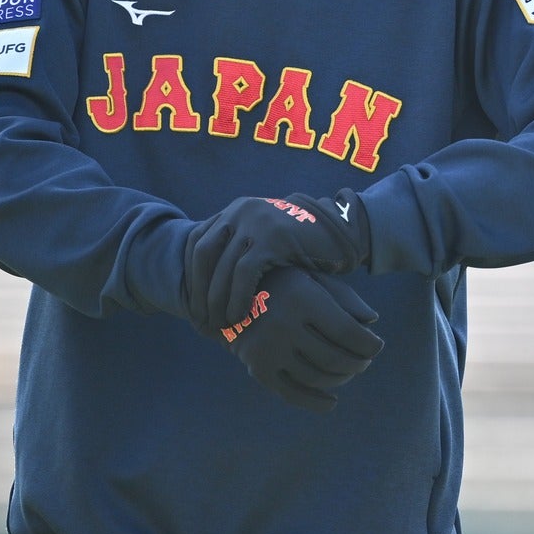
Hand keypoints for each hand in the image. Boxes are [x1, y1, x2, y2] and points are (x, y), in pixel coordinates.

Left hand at [186, 191, 371, 327]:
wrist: (342, 233)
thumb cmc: (304, 244)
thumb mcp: (266, 239)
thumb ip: (241, 248)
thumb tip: (208, 281)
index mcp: (236, 209)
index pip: (197, 241)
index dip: (191, 274)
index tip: (193, 302)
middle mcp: (242, 210)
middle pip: (203, 253)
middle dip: (198, 289)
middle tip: (200, 318)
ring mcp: (257, 222)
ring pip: (221, 265)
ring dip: (216, 299)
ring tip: (219, 323)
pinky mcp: (273, 237)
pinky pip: (244, 273)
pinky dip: (237, 297)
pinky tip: (238, 316)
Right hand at [206, 267, 381, 411]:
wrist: (231, 296)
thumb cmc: (286, 285)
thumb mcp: (314, 280)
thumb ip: (345, 297)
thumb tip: (372, 321)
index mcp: (303, 299)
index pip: (348, 333)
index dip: (369, 345)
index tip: (377, 346)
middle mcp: (284, 325)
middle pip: (335, 358)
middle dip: (358, 363)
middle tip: (365, 361)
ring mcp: (268, 350)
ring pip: (317, 377)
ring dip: (341, 379)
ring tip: (350, 372)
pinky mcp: (258, 369)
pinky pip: (292, 394)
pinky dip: (315, 402)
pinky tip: (332, 402)